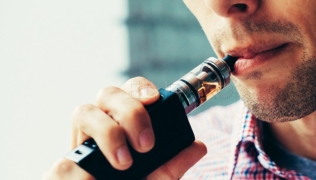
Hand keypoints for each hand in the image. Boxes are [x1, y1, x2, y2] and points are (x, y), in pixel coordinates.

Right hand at [42, 77, 206, 179]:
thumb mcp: (156, 179)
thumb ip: (173, 166)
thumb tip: (198, 146)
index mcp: (124, 122)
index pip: (130, 90)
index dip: (140, 88)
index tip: (153, 101)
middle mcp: (101, 124)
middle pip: (108, 93)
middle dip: (130, 112)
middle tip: (146, 145)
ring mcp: (80, 142)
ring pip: (82, 111)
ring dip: (107, 132)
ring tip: (124, 162)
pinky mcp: (61, 165)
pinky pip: (64, 160)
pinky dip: (81, 171)